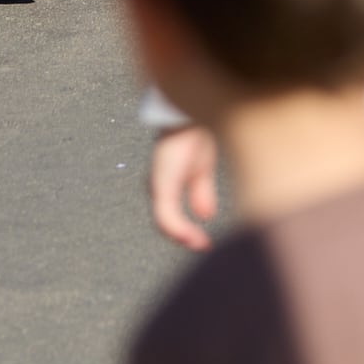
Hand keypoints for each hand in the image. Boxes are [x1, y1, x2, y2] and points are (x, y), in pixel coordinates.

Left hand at [147, 125, 220, 251]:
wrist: (190, 118)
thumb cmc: (194, 137)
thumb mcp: (202, 170)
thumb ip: (201, 193)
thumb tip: (205, 216)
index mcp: (165, 184)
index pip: (170, 217)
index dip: (186, 232)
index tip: (205, 243)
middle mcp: (157, 187)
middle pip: (166, 222)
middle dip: (185, 237)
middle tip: (204, 246)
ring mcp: (158, 186)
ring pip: (165, 222)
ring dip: (183, 236)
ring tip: (201, 244)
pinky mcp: (162, 186)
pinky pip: (167, 216)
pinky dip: (180, 230)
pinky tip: (193, 237)